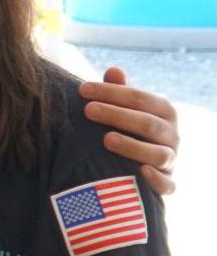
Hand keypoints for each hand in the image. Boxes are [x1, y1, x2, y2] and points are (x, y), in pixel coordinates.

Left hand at [81, 65, 179, 194]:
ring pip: (159, 154)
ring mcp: (171, 159)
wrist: (139, 159)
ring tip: (106, 139)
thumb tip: (114, 70)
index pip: (140, 98)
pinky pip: (168, 184)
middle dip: (117, 115)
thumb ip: (119, 90)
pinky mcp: (167, 182)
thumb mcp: (124, 106)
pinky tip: (141, 171)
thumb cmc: (128, 125)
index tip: (82, 89)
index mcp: (163, 110)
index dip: (112, 92)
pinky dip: (157, 180)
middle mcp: (172, 134)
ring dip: (133, 147)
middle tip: (88, 110)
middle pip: (148, 124)